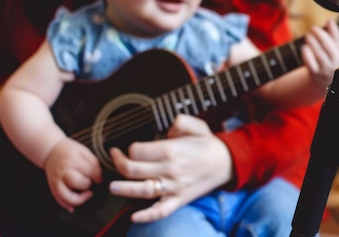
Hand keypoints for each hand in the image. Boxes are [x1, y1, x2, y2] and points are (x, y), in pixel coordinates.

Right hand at [43, 137, 101, 212]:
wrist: (51, 150)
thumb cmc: (69, 150)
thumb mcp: (84, 151)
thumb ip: (93, 163)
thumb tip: (99, 177)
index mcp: (73, 160)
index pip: (90, 171)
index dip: (98, 176)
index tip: (98, 177)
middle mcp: (64, 171)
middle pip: (78, 183)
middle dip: (87, 184)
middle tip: (89, 181)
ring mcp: (57, 180)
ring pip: (67, 196)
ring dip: (79, 199)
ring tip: (85, 194)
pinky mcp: (52, 187)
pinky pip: (59, 200)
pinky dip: (66, 205)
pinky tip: (73, 207)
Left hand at [109, 115, 232, 222]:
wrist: (225, 163)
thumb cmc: (207, 144)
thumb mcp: (197, 125)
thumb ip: (181, 121)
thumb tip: (167, 127)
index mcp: (172, 150)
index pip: (139, 151)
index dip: (130, 148)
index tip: (128, 147)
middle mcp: (170, 169)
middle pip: (135, 170)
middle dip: (119, 163)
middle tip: (115, 158)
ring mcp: (174, 186)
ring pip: (142, 190)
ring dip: (124, 189)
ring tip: (113, 187)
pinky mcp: (179, 199)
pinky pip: (161, 211)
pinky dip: (147, 215)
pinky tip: (135, 216)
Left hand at [301, 19, 338, 88]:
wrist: (326, 83)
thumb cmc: (332, 63)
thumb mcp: (337, 51)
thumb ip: (334, 37)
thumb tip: (330, 21)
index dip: (334, 31)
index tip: (329, 21)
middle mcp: (335, 63)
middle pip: (329, 49)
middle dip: (321, 36)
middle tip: (313, 28)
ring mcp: (325, 69)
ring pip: (320, 55)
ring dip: (313, 43)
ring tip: (308, 35)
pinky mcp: (315, 74)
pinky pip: (311, 64)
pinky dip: (307, 55)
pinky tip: (304, 47)